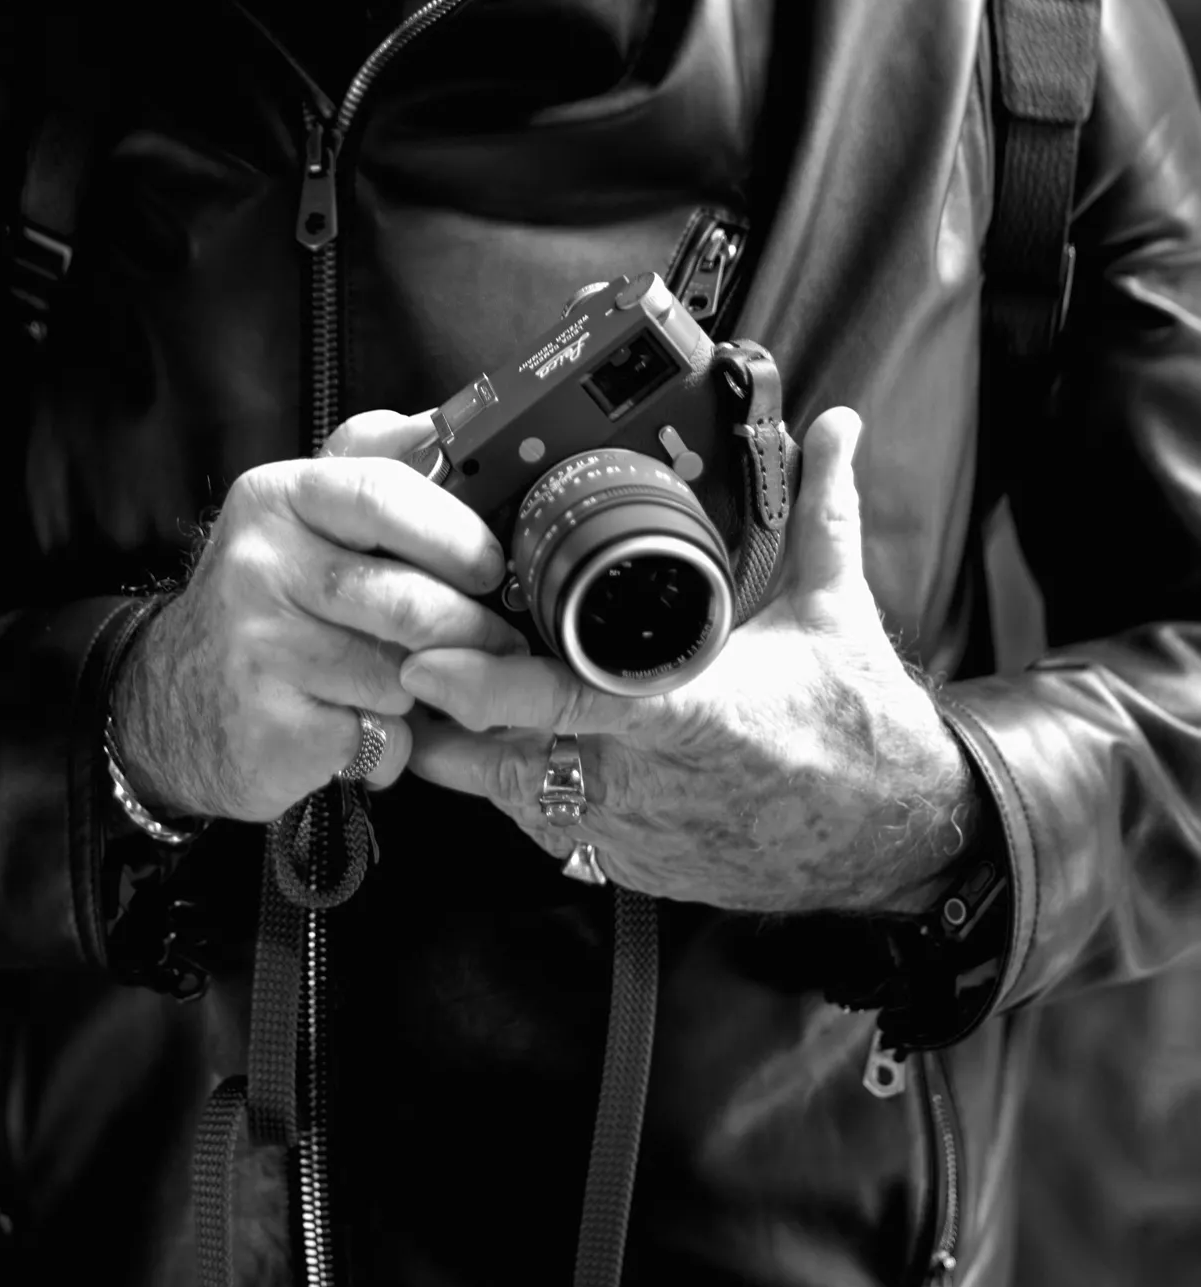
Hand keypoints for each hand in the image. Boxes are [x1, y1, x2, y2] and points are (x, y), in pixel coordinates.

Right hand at [109, 410, 521, 824]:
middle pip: (403, 600)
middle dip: (468, 629)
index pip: (382, 494)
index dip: (455, 533)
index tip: (492, 566)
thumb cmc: (268, 600)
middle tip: (498, 642)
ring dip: (429, 690)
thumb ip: (376, 465)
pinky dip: (394, 743)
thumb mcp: (304, 515)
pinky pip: (376, 738)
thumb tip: (448, 426)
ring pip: (398, 674)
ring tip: (422, 684)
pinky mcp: (270, 727)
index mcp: (275, 499)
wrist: (173, 704)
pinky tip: (370, 729)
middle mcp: (257, 567)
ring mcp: (258, 650)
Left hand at [400, 409, 978, 913]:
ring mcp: (637, 828)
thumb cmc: (856, 723)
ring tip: (414, 693)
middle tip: (394, 654)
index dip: (498, 688)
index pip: (581, 700)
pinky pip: (542, 828)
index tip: (432, 659)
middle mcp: (655, 778)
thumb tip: (838, 424)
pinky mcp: (631, 862)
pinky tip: (475, 744)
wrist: (891, 837)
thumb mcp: (835, 610)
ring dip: (463, 749)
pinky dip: (505, 787)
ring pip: (511, 795)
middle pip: (517, 752)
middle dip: (449, 711)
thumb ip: (821, 510)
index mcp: (697, 708)